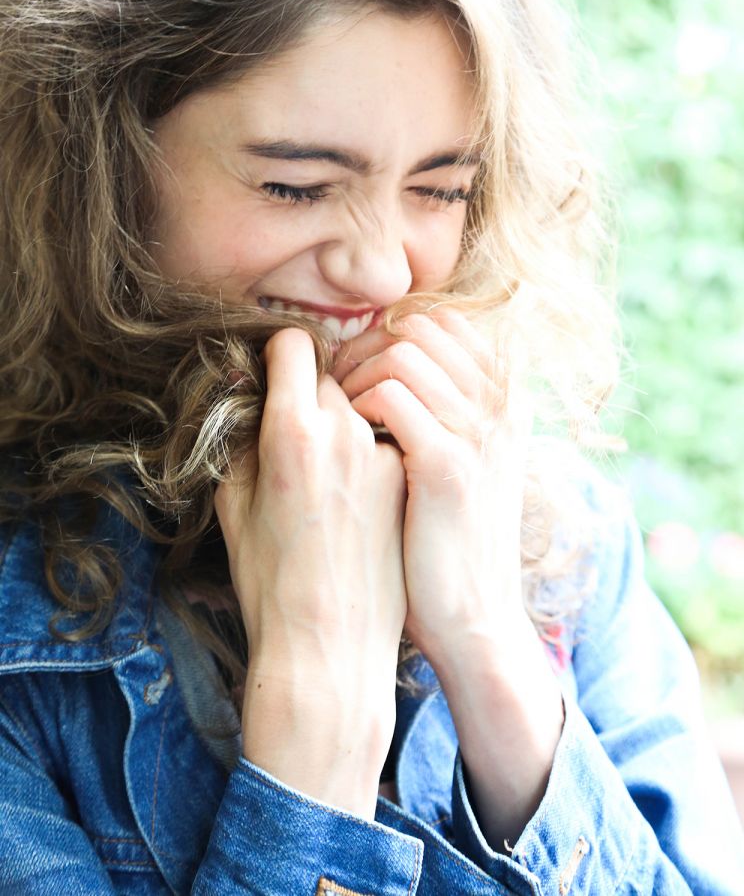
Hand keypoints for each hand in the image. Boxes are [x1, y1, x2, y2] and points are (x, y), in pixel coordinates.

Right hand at [214, 327, 406, 815]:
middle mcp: (345, 432)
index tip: (277, 372)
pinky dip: (371, 448)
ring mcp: (383, 454)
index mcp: (293, 432)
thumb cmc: (270, 583)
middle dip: (312, 387)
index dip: (281, 353)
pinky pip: (385, 439)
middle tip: (299, 425)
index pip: (295, 344)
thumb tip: (248, 391)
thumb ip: (241, 436)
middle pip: (331, 370)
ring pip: (362, 404)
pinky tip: (356, 490)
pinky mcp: (408, 478)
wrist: (330, 648)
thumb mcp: (234, 504)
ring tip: (327, 467)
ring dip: (345, 418)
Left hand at [338, 310, 532, 672]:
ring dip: (356, 374)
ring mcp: (479, 432)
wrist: (474, 619)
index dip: (390, 331)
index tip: (358, 367)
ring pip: (402, 352)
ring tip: (338, 413)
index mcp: (506, 398)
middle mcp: (501, 404)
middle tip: (337, 386)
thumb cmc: (450, 539)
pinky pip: (391, 396)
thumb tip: (388, 364)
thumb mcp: (466, 462)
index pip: (444, 320)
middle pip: (420, 325)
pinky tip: (347, 437)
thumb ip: (445, 409)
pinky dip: (358, 405)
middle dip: (366, 347)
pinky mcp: (448, 466)